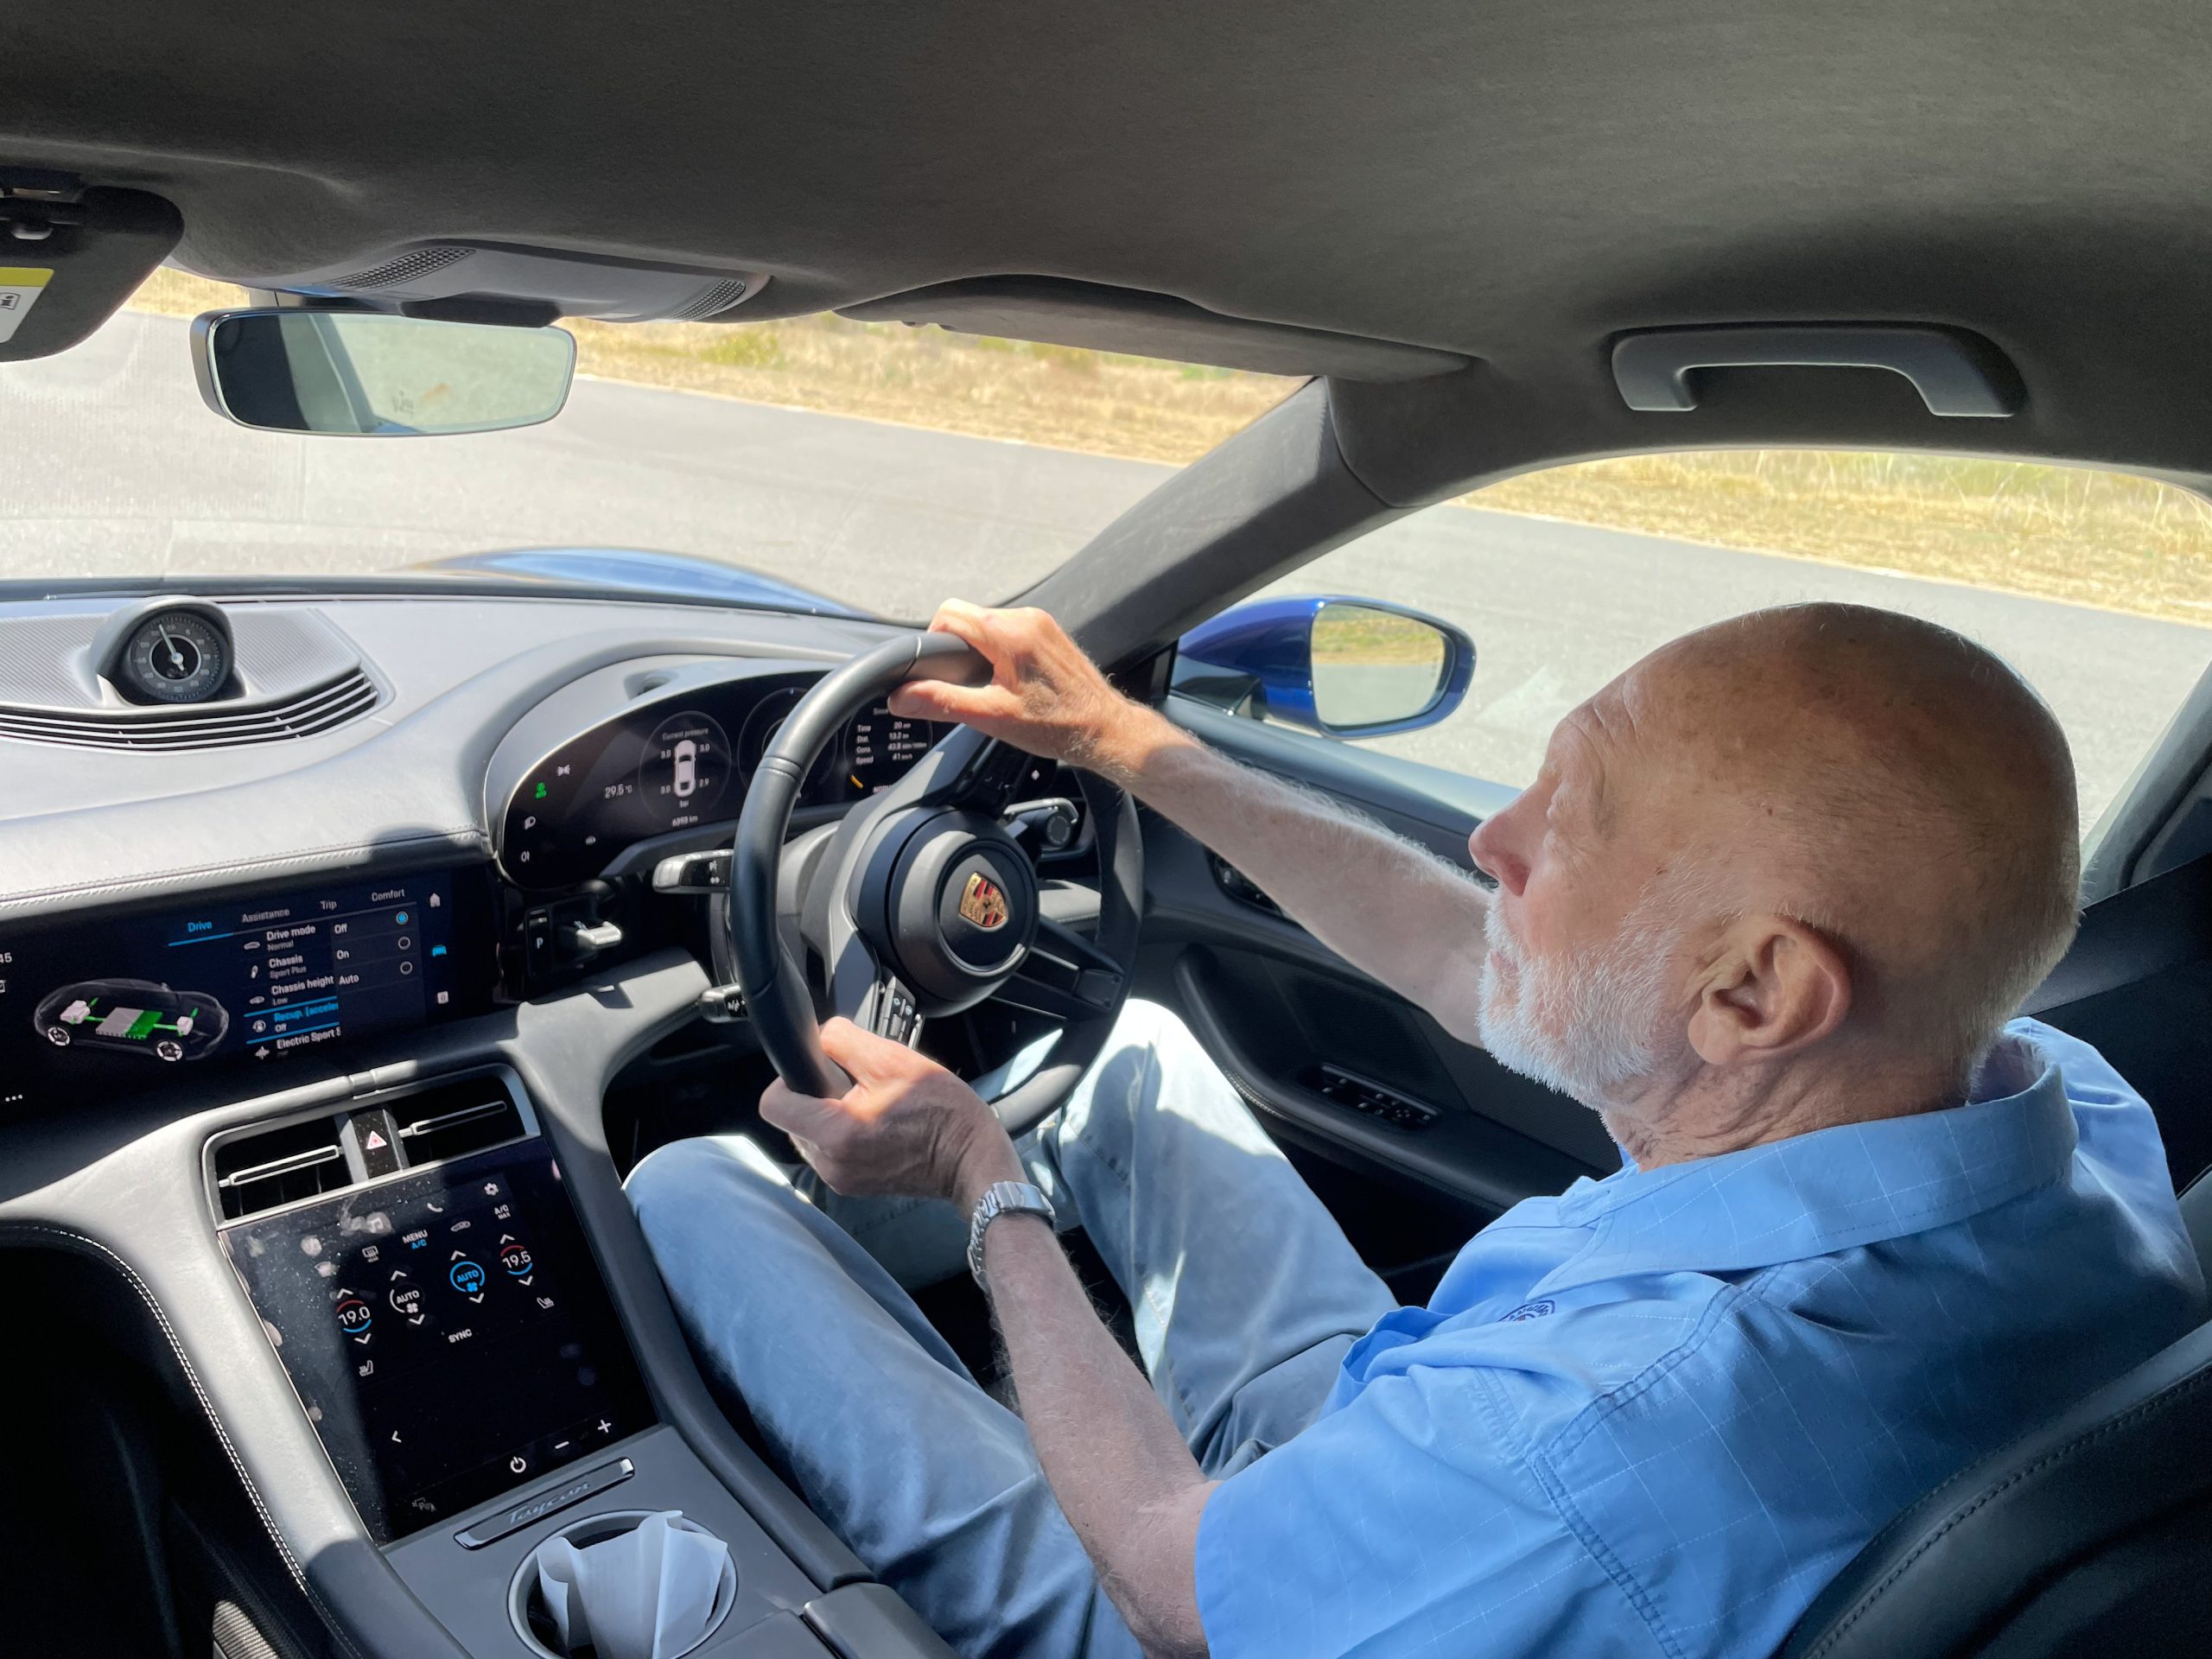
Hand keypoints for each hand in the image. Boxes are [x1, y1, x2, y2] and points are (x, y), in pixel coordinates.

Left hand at [758, 1016, 1021, 1208]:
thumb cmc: (941, 1112)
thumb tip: (819, 1036)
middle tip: (856, 1087)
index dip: (787, 1079)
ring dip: (829, 1117)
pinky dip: (843, 1135)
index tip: (815, 1071)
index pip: (773, 1104)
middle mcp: (830, 1164)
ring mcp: (841, 1179)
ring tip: (871, 1107)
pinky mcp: (853, 1185)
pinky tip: (876, 1124)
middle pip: (791, 1119)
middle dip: (814, 1097)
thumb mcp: (892, 1059)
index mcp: (835, 1134)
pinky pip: (829, 1153)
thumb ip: (842, 1041)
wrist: (971, 1157)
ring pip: (810, 1136)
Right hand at [886, 600, 1160, 778]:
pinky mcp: (1049, 631)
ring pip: (988, 623)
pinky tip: (1010, 680)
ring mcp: (1040, 622)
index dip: (933, 640)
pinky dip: (999, 650)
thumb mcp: (992, 717)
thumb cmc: (1056, 726)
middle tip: (965, 684)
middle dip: (957, 648)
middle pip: (968, 616)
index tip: (938, 670)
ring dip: (979, 649)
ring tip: (989, 685)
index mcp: (1009, 633)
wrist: (1104, 729)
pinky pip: (1009, 629)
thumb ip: (942, 701)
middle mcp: (1026, 618)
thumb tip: (901, 696)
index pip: (949, 613)